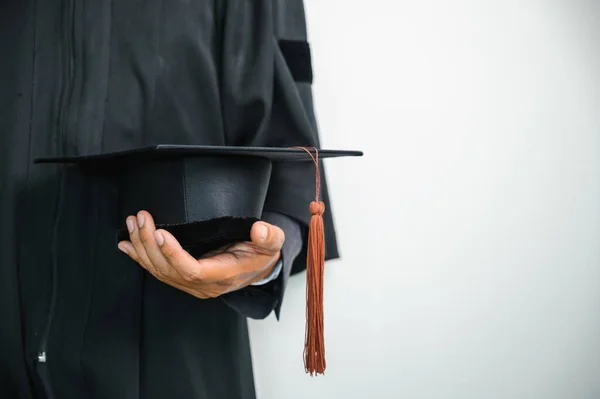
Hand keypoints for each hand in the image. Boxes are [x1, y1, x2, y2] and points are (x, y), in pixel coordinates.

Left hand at [117, 211, 284, 297]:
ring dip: (142, 248)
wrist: (258, 267)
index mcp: (223, 276)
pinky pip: (158, 271)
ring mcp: (191, 284)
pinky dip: (140, 258)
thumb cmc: (262, 253)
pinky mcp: (184, 278)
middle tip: (141, 219)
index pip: (193, 271)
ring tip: (133, 224)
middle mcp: (203, 285)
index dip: (173, 254)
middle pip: (169, 270)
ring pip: (159, 271)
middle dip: (150, 244)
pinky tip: (127, 245)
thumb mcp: (272, 243)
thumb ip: (269, 237)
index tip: (160, 233)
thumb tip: (259, 230)